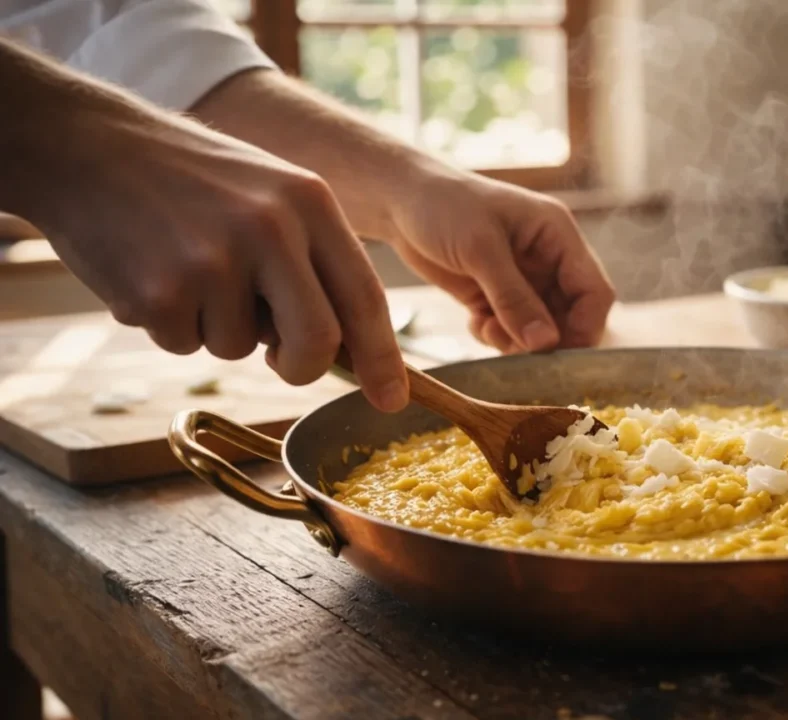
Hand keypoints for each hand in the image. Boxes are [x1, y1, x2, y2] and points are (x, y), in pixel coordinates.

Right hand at [6, 71, 408, 410]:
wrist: (87, 145)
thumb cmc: (190, 179)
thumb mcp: (271, 193)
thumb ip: (312, 258)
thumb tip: (347, 346)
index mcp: (310, 204)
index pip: (365, 297)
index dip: (382, 358)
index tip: (392, 400)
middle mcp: (271, 230)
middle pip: (318, 342)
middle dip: (301, 367)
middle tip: (279, 361)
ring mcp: (215, 261)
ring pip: (241, 349)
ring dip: (216, 329)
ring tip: (186, 269)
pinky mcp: (161, 291)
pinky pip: (184, 345)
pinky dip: (169, 325)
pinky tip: (150, 272)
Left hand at [387, 163, 615, 352]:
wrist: (397, 199)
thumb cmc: (442, 206)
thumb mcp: (480, 250)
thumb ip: (514, 298)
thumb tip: (546, 342)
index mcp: (558, 235)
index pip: (594, 291)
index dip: (585, 327)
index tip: (558, 353)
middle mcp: (548, 258)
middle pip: (571, 316)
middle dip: (546, 339)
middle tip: (516, 348)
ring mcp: (523, 278)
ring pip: (541, 329)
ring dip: (518, 340)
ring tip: (488, 329)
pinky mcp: (496, 293)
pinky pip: (512, 329)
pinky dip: (498, 336)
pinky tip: (475, 323)